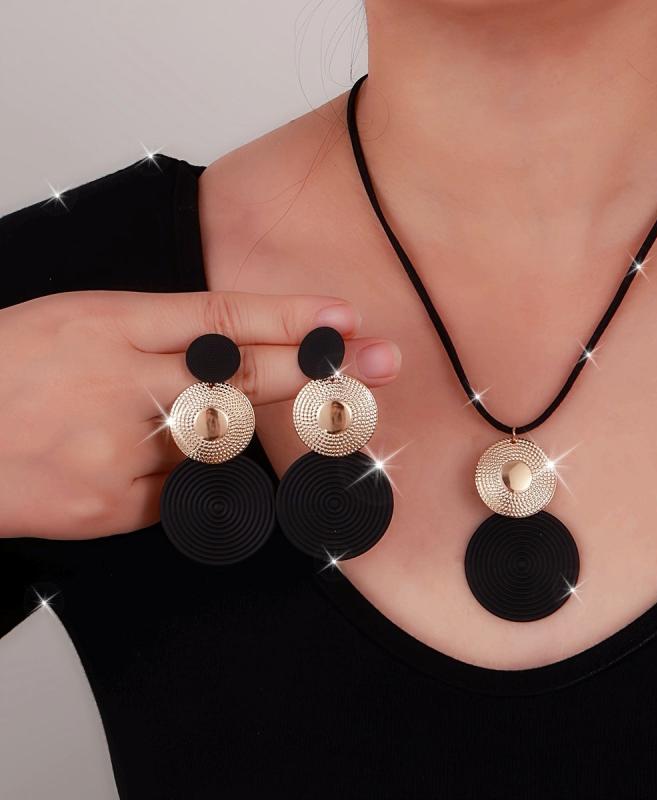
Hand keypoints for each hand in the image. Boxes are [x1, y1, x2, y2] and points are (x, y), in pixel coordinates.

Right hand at [0, 290, 400, 538]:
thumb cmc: (10, 372)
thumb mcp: (77, 323)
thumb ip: (159, 335)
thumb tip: (244, 349)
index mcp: (107, 326)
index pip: (218, 318)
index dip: (287, 316)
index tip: (343, 315)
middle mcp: (120, 388)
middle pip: (241, 380)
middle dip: (320, 372)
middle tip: (384, 363)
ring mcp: (120, 453)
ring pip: (222, 444)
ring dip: (248, 432)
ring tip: (248, 416)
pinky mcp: (116, 508)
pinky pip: (189, 492)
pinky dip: (199, 477)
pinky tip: (160, 460)